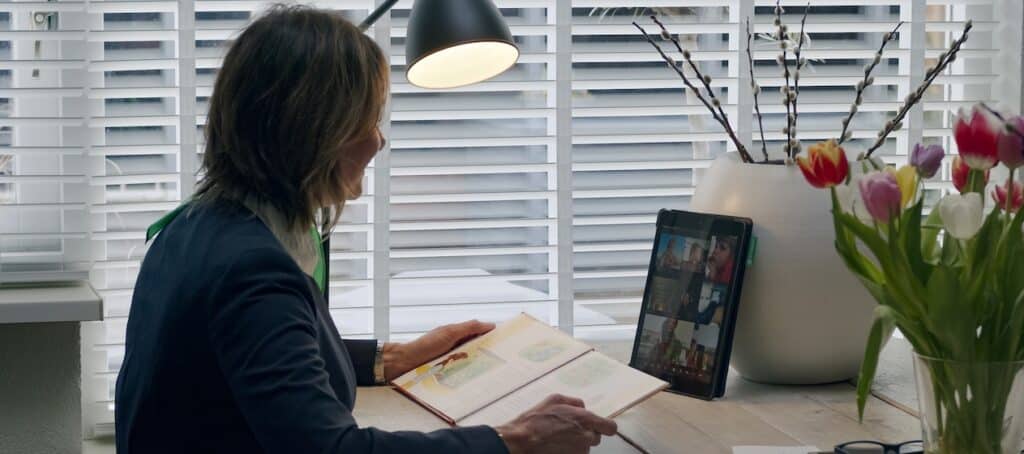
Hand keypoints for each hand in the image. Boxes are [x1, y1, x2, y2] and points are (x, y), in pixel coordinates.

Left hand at [380, 319, 494, 380]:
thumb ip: (469, 328)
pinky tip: (476, 380)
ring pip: (471, 362)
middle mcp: (456, 345)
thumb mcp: (449, 333)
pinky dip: (468, 374)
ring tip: (492, 373)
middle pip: (477, 349)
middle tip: (504, 362)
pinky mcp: (447, 372)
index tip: (507, 342)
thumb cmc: (425, 346)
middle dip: (488, 353)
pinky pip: (463, 372)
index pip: (480, 333)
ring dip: (478, 366)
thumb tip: (491, 325)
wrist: (404, 363)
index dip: (492, 336)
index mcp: (458, 333)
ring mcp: (451, 359)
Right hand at [495, 394, 617, 453]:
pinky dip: (569, 451)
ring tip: (558, 438)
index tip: (599, 426)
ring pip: (585, 448)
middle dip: (586, 434)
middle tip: (569, 430)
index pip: (610, 428)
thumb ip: (574, 402)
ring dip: (577, 443)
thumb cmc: (536, 421)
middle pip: (596, 438)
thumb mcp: (554, 399)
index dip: (604, 426)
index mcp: (585, 420)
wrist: (523, 441)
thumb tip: (582, 406)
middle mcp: (586, 438)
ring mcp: (579, 452)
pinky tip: (556, 446)